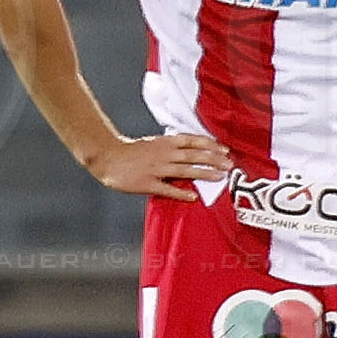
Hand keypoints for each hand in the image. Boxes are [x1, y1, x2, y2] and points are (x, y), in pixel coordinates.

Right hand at [86, 131, 231, 201]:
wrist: (107, 157)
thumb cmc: (130, 151)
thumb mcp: (153, 143)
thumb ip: (170, 147)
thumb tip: (190, 151)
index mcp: (165, 143)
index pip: (193, 141)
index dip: (210, 145)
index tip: (225, 150)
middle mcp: (164, 154)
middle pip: (194, 155)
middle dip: (214, 159)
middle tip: (229, 165)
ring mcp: (156, 168)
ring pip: (185, 170)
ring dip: (204, 173)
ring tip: (219, 177)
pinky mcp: (147, 183)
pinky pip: (167, 189)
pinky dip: (181, 193)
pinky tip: (194, 197)